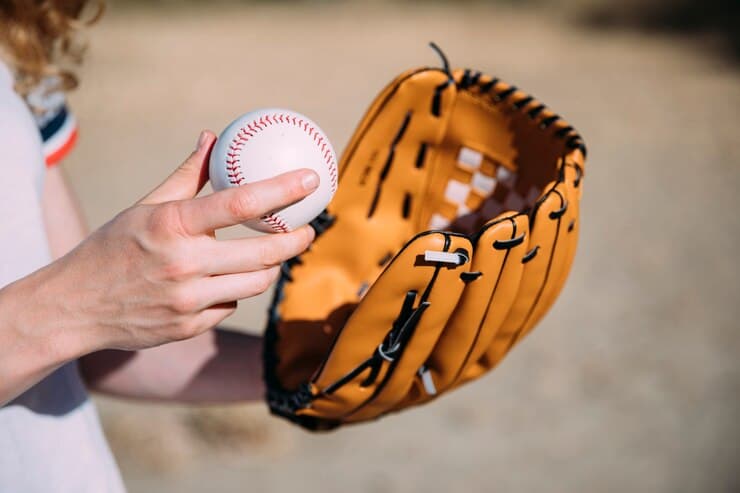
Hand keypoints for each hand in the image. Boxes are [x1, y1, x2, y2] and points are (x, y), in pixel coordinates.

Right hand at [35, 130, 317, 352]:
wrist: (74, 307)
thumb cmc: (113, 247)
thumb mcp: (145, 206)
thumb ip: (186, 175)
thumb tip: (212, 137)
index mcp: (172, 225)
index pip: (241, 203)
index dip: (283, 190)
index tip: (311, 180)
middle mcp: (182, 264)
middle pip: (263, 253)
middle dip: (295, 240)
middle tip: (308, 230)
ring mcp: (187, 301)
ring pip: (255, 284)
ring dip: (270, 268)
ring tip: (274, 255)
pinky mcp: (188, 328)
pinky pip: (230, 306)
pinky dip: (233, 293)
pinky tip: (224, 283)